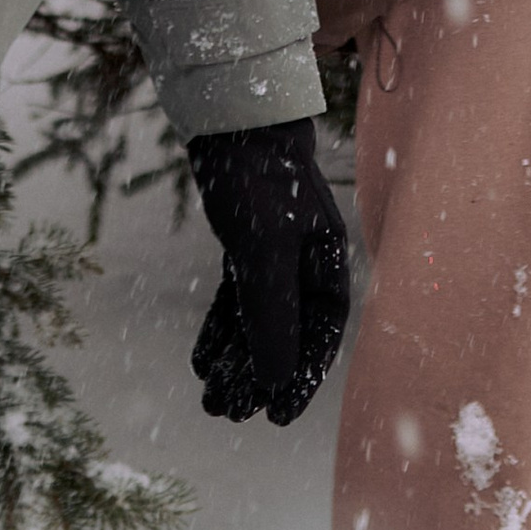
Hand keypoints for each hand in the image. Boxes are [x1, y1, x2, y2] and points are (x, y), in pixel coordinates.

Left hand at [188, 117, 353, 425]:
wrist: (230, 114)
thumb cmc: (258, 174)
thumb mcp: (266, 248)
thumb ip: (273, 314)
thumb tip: (276, 381)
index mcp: (328, 259)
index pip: (321, 334)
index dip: (301, 377)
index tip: (275, 416)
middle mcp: (305, 259)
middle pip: (285, 332)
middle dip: (258, 375)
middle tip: (229, 413)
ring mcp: (273, 251)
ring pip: (256, 319)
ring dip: (235, 360)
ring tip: (210, 400)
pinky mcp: (244, 241)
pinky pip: (235, 299)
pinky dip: (220, 330)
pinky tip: (202, 361)